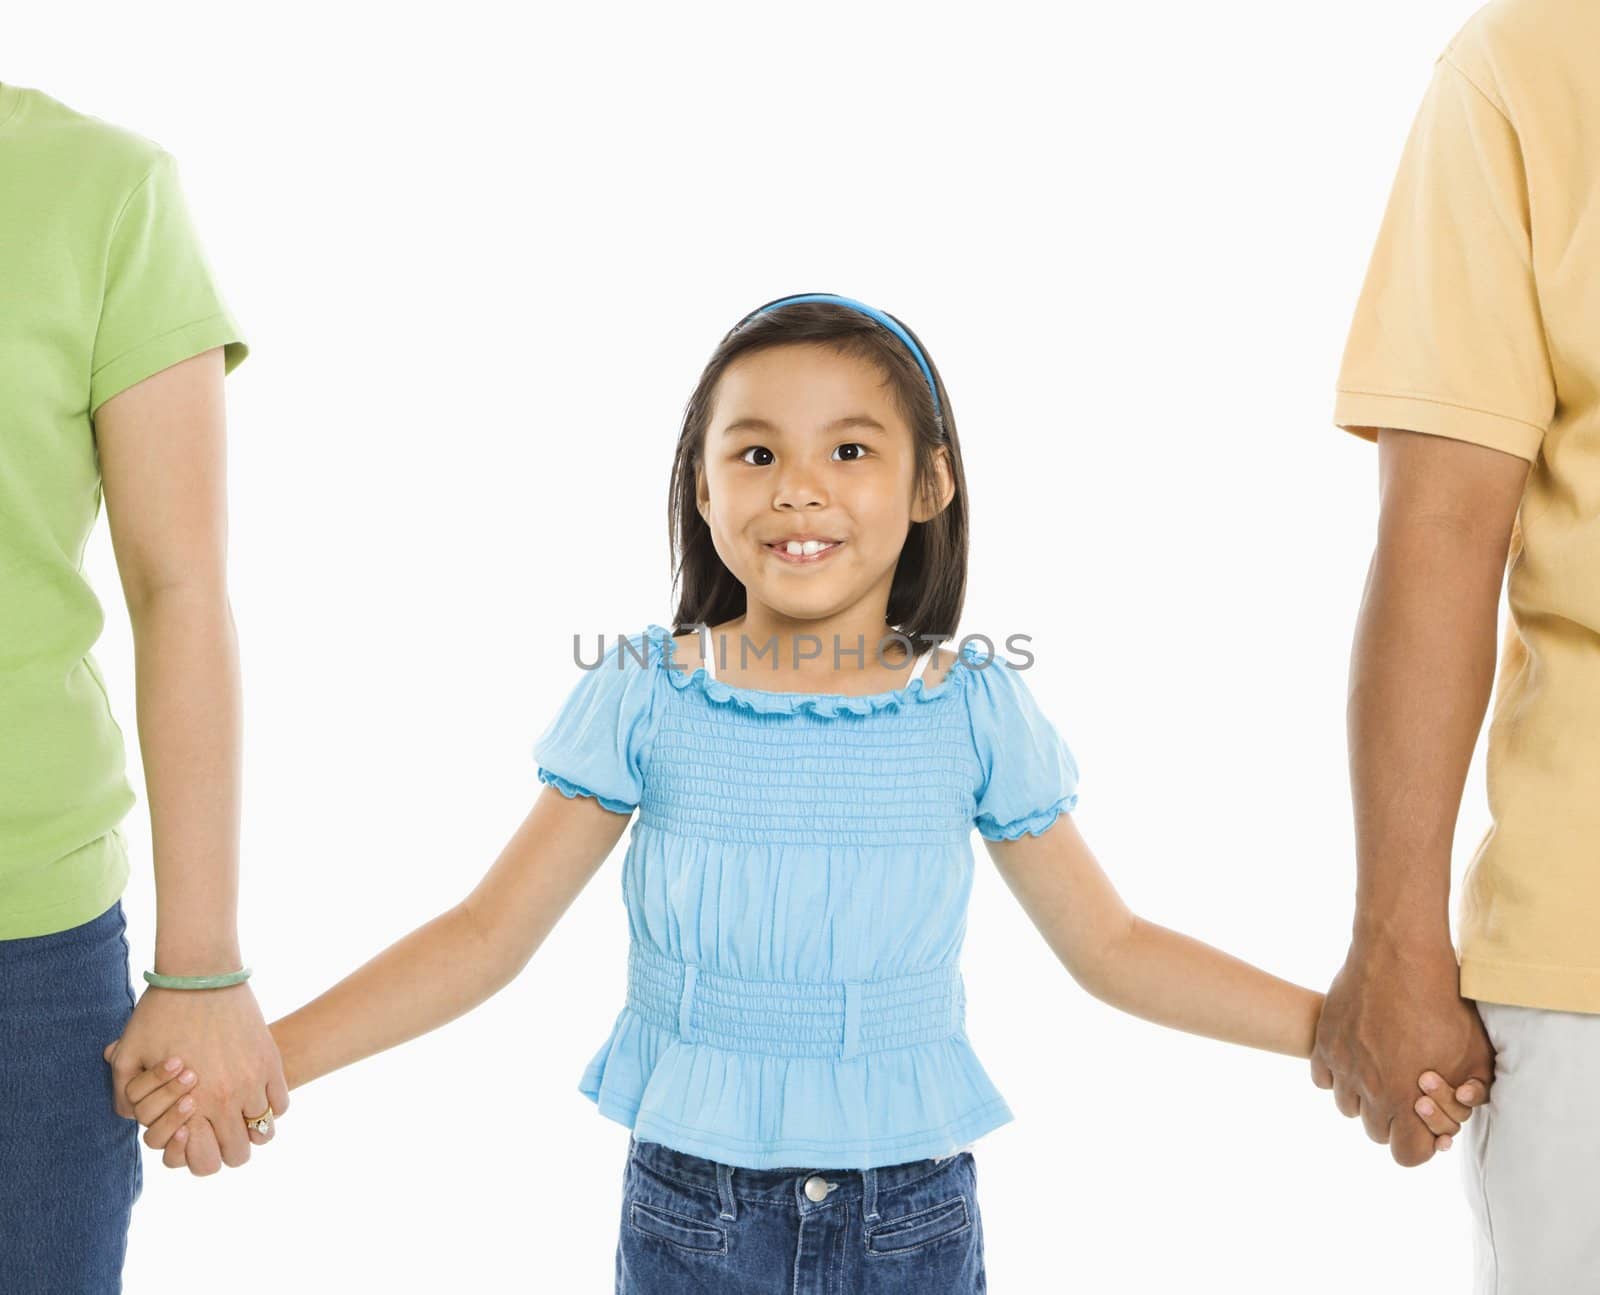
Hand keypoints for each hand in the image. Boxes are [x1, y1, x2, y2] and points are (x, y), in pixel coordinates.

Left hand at [104, 983, 287, 1175]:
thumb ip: (125, 1098)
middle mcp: (227, 1099)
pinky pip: (281, 1102)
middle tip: (216, 1129)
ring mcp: (254, 1080)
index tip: (194, 1138)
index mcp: (191, 1105)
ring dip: (250, 1127)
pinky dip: (269, 1105)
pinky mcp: (270, 1060)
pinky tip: (253, 1092)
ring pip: (264, 1132)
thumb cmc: (158, 1013)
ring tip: (237, 1111)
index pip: (205, 1162)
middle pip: (239, 1154)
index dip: (199, 1157)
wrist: (200, 974)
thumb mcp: (126, 1057)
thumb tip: (136, 1120)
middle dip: (227, 1148)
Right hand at [1311, 939, 1493, 1166]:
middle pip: (1377, 1132)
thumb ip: (1470, 1094)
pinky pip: (1325, 1078)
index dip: (1421, 1145)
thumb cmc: (1442, 1004)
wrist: (1398, 956)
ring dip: (1365, 1098)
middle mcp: (1369, 1091)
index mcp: (1405, 1100)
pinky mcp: (1324, 1042)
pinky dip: (1340, 1075)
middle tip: (1408, 1093)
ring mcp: (1342, 1066)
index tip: (1426, 1124)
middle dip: (1395, 1120)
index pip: (1407, 1155)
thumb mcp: (1475, 1053)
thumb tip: (1457, 1111)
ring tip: (1382, 1072)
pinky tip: (1359, 1056)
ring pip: (1348, 1107)